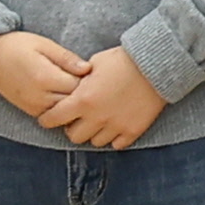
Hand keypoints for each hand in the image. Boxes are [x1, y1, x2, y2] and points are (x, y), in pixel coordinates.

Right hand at [0, 31, 87, 127]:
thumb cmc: (18, 45)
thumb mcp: (45, 45)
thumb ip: (67, 59)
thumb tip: (88, 69)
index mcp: (45, 78)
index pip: (79, 87)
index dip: (91, 80)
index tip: (96, 72)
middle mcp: (39, 97)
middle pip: (74, 102)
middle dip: (85, 93)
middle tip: (92, 81)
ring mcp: (33, 107)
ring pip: (65, 112)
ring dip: (74, 102)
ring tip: (80, 87)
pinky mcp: (29, 111)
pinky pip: (53, 115)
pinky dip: (62, 107)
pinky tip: (65, 94)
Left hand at [35, 45, 166, 149]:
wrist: (157, 64)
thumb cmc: (124, 60)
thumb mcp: (95, 64)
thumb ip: (81, 80)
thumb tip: (74, 87)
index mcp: (82, 100)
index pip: (54, 119)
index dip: (48, 119)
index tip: (49, 118)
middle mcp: (97, 117)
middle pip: (74, 136)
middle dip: (73, 128)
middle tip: (78, 120)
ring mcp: (116, 126)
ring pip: (96, 142)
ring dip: (94, 133)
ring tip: (99, 123)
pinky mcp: (134, 130)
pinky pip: (117, 144)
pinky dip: (114, 138)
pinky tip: (116, 126)